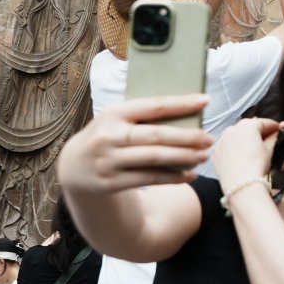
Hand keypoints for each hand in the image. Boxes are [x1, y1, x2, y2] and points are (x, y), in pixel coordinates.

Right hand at [57, 96, 214, 195]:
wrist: (73, 166)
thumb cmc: (107, 137)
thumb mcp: (115, 120)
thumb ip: (142, 118)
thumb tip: (187, 116)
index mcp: (114, 113)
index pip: (154, 106)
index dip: (181, 103)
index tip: (205, 101)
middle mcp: (110, 135)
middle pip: (157, 135)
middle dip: (187, 137)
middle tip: (210, 138)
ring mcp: (109, 160)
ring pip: (154, 158)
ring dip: (183, 158)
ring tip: (204, 156)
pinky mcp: (110, 182)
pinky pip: (149, 178)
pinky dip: (172, 178)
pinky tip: (190, 175)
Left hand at [212, 117, 281, 187]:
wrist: (241, 184)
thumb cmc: (255, 167)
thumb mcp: (269, 150)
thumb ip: (273, 138)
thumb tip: (275, 134)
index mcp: (248, 125)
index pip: (264, 122)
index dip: (274, 126)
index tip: (278, 129)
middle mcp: (233, 129)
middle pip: (249, 127)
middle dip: (259, 132)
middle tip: (268, 140)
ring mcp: (222, 140)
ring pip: (237, 136)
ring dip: (245, 140)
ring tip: (254, 151)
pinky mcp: (216, 152)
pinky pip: (228, 146)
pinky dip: (234, 149)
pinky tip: (241, 157)